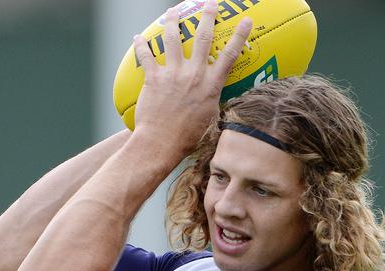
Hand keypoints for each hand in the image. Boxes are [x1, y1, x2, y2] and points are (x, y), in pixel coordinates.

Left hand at [132, 0, 251, 157]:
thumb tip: (216, 97)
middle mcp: (194, 75)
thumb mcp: (210, 118)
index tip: (246, 21)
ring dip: (173, 21)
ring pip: (173, 39)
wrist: (161, 143)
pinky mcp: (154, 78)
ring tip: (173, 12)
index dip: (239, 36)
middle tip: (209, 3)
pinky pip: (146, 55)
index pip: (229, 56)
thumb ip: (213, 101)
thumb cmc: (187, 137)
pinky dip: (141, 44)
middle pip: (202, 38)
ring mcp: (173, 74)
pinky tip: (138, 36)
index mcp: (211, 86)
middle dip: (207, 16)